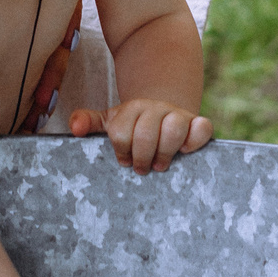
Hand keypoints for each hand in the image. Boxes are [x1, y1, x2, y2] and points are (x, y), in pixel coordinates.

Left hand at [70, 99, 213, 172]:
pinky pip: (202, 128)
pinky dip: (195, 141)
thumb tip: (75, 129)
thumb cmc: (134, 123)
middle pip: (146, 133)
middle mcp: (156, 108)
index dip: (121, 150)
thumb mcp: (111, 120)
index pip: (121, 132)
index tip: (124, 159)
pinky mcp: (198, 122)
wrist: (164, 108)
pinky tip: (185, 152)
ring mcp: (179, 114)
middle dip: (141, 157)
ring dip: (165, 152)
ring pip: (174, 128)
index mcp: (132, 109)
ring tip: (160, 165)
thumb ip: (90, 122)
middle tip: (141, 168)